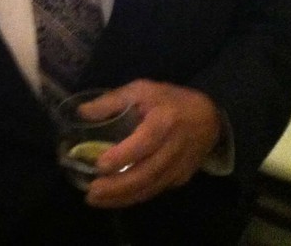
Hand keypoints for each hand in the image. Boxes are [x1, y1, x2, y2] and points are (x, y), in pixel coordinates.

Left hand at [77, 80, 221, 207]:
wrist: (208, 118)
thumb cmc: (170, 100)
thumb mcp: (141, 90)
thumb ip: (112, 101)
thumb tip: (82, 112)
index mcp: (165, 121)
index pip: (145, 142)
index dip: (123, 156)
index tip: (99, 165)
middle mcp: (175, 148)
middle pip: (147, 173)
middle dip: (118, 186)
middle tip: (91, 192)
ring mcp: (180, 166)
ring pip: (151, 187)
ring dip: (123, 197)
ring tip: (97, 199)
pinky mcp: (180, 178)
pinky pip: (156, 190)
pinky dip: (135, 197)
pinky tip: (115, 199)